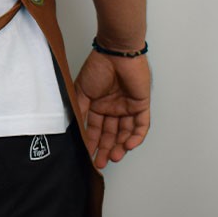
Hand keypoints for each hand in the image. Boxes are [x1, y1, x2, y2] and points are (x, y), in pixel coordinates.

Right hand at [74, 50, 150, 169]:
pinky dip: (136, 137)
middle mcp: (112, 108)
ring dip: (120, 146)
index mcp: (97, 104)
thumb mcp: (82, 91)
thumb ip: (80, 110)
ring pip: (125, 132)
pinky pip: (141, 125)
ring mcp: (127, 107)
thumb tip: (76, 130)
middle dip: (105, 149)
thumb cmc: (98, 67)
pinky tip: (128, 145)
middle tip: (100, 163)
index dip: (91, 142)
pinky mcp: (141, 105)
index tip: (87, 155)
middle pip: (110, 133)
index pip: (94, 128)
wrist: (117, 53)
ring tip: (114, 157)